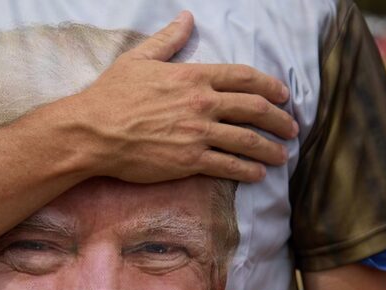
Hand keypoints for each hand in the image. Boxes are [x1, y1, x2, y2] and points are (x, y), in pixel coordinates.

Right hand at [71, 11, 297, 182]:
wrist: (93, 132)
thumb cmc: (111, 95)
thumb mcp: (139, 58)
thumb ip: (168, 39)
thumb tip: (186, 18)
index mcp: (194, 76)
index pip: (244, 78)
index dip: (270, 86)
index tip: (283, 96)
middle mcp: (202, 103)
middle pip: (255, 109)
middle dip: (280, 119)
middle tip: (292, 128)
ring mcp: (198, 133)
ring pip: (247, 140)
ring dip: (270, 148)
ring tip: (282, 156)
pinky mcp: (189, 160)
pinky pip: (228, 165)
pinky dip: (247, 171)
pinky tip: (258, 175)